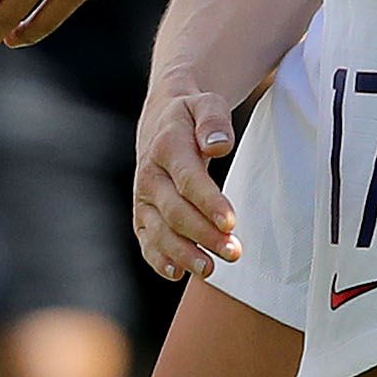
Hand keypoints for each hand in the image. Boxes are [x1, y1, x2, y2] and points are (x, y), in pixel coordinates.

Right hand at [128, 85, 244, 278]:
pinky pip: (146, 240)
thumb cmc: (191, 115)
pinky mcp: (143, 215)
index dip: (209, 203)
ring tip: (210, 269)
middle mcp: (150, 175)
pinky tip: (177, 273)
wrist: (162, 120)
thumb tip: (218, 144)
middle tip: (233, 252)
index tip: (231, 222)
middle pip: (175, 212)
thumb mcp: (206, 103)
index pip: (188, 179)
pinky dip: (158, 259)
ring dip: (183, 253)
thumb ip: (213, 119)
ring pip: (159, 231)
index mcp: (167, 146)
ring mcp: (143, 198)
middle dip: (203, 235)